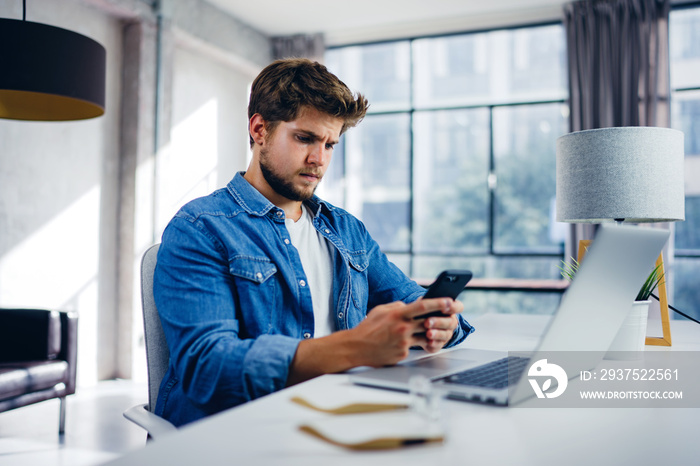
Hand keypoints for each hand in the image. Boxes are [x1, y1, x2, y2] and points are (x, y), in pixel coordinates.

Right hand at [286, 298, 461, 385]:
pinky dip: (415, 345)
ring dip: (431, 334)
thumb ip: (397, 306)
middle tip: (453, 316)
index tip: (450, 301)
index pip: (422, 306)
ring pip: (426, 337)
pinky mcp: (403, 353)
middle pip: (429, 322)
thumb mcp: (381, 311)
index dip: (438, 303)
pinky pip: (415, 348)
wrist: (356, 348)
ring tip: (434, 331)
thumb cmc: (367, 328)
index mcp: (397, 314)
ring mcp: (403, 342)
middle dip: (442, 319)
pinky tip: (410, 343)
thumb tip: (410, 305)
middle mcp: (402, 327)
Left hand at [414, 298, 462, 352]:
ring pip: (445, 335)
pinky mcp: (439, 344)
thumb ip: (428, 301)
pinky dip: (434, 343)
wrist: (416, 325)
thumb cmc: (423, 311)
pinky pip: (438, 345)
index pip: (458, 307)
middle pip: (451, 322)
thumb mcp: (424, 303)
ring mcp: (446, 334)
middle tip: (428, 322)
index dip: (453, 308)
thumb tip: (426, 300)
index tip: (444, 308)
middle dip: (439, 322)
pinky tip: (428, 341)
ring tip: (428, 333)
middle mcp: (451, 322)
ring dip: (437, 334)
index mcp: (450, 309)